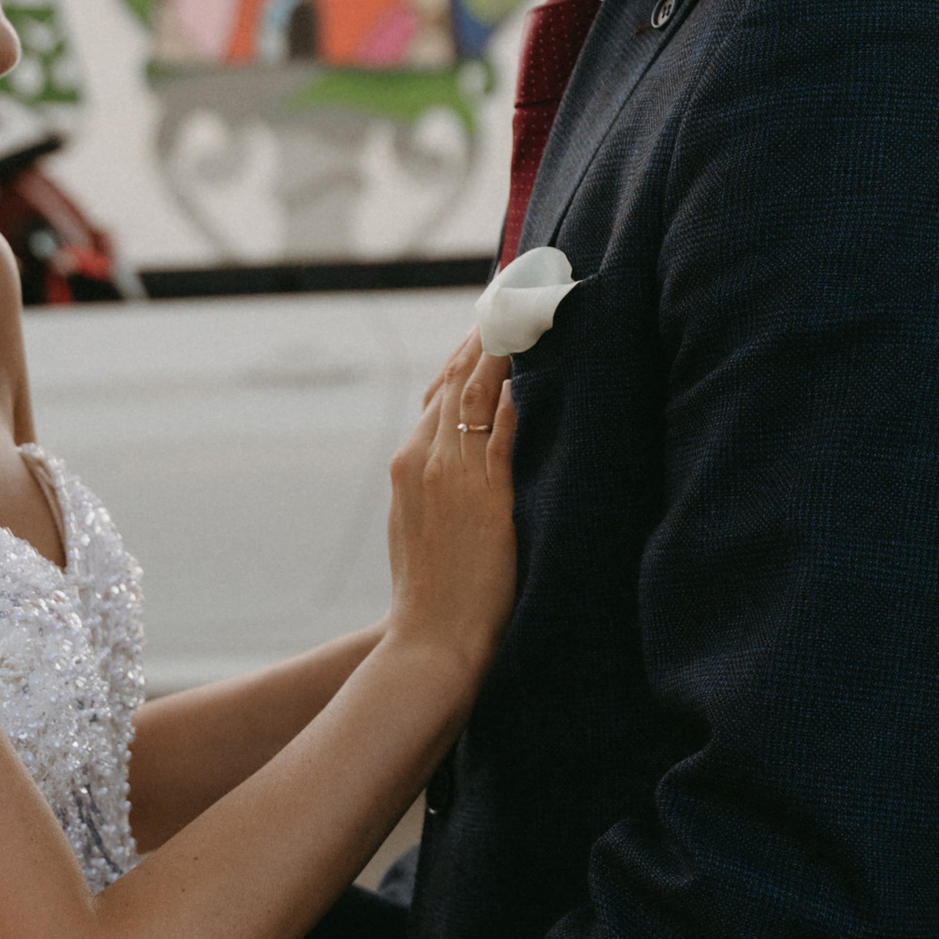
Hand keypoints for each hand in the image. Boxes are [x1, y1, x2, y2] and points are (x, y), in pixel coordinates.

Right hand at [384, 329, 516, 677]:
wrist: (430, 640)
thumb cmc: (432, 595)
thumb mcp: (418, 530)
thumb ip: (433, 491)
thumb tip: (457, 468)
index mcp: (407, 465)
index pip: (439, 393)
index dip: (466, 356)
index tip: (489, 326)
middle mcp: (424, 459)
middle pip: (456, 380)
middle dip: (485, 336)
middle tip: (514, 298)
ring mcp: (452, 475)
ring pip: (476, 393)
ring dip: (501, 349)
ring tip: (526, 313)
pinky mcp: (485, 496)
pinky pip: (502, 431)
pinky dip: (515, 394)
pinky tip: (531, 367)